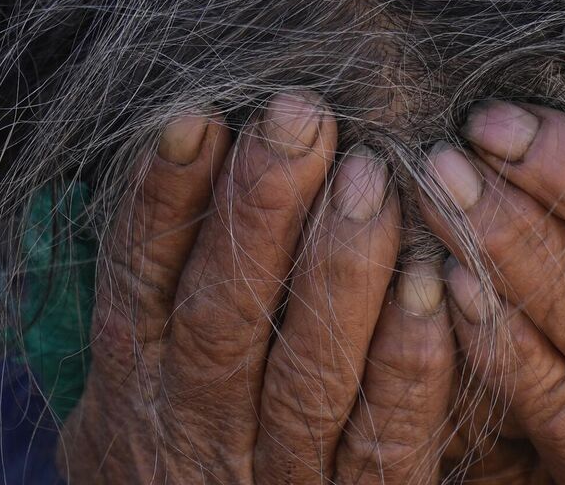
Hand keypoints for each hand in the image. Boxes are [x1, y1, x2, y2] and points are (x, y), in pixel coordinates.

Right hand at [59, 93, 457, 483]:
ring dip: (340, 268)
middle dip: (263, 208)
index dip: (166, 198)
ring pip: (307, 370)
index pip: (140, 281)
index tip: (201, 115)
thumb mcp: (132, 383)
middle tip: (303, 115)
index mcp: (134, 386)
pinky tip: (433, 286)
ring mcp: (279, 474)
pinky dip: (409, 363)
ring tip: (372, 177)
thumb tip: (182, 138)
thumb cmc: (175, 454)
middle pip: (224, 315)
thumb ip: (152, 287)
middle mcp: (198, 432)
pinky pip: (384, 438)